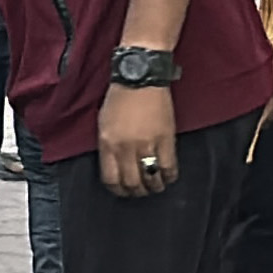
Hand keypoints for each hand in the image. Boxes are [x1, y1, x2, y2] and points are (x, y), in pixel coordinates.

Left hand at [97, 83, 177, 198]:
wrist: (140, 79)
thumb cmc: (119, 99)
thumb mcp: (103, 124)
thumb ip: (107, 146)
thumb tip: (114, 165)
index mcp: (107, 144)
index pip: (110, 178)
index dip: (117, 190)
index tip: (122, 191)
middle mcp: (125, 148)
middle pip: (131, 182)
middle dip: (136, 192)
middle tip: (140, 192)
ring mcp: (147, 144)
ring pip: (151, 178)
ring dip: (153, 187)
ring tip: (155, 186)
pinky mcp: (166, 139)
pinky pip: (169, 166)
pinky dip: (169, 176)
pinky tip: (168, 177)